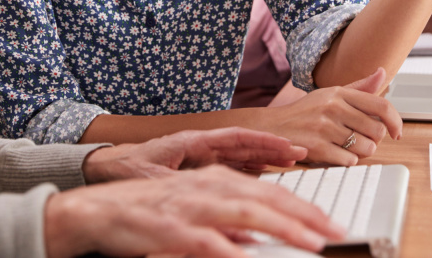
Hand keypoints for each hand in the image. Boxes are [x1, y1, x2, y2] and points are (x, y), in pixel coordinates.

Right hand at [44, 165, 343, 257]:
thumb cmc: (147, 214)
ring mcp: (188, 206)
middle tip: (335, 232)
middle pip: (265, 198)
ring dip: (280, 227)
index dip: (304, 208)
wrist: (96, 211)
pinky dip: (228, 248)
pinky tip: (247, 257)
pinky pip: (204, 240)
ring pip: (244, 211)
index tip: (332, 225)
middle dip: (304, 216)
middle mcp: (207, 187)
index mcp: (215, 180)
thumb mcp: (193, 214)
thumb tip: (254, 240)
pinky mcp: (168, 228)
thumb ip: (226, 225)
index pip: (270, 192)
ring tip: (310, 242)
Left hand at [82, 128, 307, 181]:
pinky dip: (250, 168)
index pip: (234, 137)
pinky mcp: (196, 167)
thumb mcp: (154, 181)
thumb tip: (207, 201)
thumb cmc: (126, 169)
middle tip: (300, 153)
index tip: (286, 146)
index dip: (262, 142)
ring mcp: (199, 155)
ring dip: (265, 157)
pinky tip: (265, 176)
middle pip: (243, 144)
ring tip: (291, 161)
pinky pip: (229, 166)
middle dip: (272, 148)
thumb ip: (183, 191)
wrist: (103, 167)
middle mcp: (199, 145)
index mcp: (191, 142)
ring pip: (239, 154)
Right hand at [264, 68, 402, 164]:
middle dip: (373, 140)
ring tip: (346, 147)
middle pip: (377, 131)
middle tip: (360, 140)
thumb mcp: (330, 94)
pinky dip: (346, 161)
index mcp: (339, 93)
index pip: (381, 105)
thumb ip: (359, 87)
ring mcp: (324, 127)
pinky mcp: (317, 147)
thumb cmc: (306, 112)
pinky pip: (350, 161)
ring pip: (366, 148)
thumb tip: (382, 72)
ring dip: (361, 152)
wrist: (273, 127)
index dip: (395, 121)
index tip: (396, 132)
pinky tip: (334, 154)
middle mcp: (333, 106)